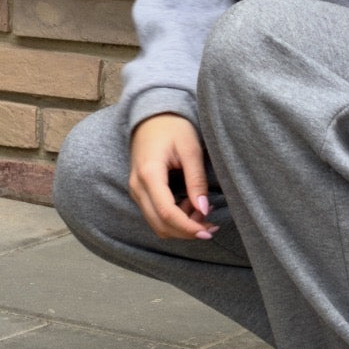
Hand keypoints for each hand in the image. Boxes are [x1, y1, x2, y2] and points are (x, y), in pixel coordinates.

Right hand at [128, 113, 216, 241]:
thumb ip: (196, 180)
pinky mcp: (140, 192)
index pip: (167, 213)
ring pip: (156, 223)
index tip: (209, 231)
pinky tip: (190, 206)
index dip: (188, 227)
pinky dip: (173, 219)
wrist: (153, 116)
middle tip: (211, 226)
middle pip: (160, 224)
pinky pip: (154, 214)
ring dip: (180, 226)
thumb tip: (203, 210)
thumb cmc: (173, 127)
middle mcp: (137, 187)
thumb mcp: (190, 149)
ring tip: (203, 213)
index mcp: (149, 174)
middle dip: (186, 231)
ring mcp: (136, 191)